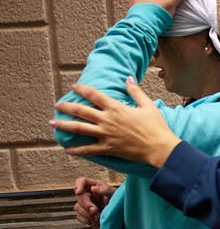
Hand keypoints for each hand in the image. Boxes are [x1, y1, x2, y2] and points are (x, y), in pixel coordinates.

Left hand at [51, 78, 180, 167]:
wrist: (159, 147)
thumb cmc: (156, 126)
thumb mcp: (148, 105)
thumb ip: (135, 91)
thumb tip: (128, 78)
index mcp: (116, 108)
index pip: (94, 95)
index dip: (82, 89)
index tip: (73, 87)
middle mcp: (107, 120)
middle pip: (81, 111)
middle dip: (66, 107)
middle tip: (56, 105)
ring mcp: (106, 135)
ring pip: (79, 129)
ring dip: (64, 125)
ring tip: (52, 123)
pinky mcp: (108, 148)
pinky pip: (88, 149)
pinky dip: (77, 150)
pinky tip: (67, 150)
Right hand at [73, 177, 115, 227]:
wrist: (121, 216)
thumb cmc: (118, 201)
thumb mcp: (114, 193)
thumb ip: (104, 190)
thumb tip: (93, 189)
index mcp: (94, 186)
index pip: (81, 181)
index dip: (78, 186)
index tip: (79, 192)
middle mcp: (87, 194)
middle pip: (79, 197)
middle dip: (86, 204)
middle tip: (95, 210)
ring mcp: (84, 205)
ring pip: (77, 208)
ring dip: (87, 214)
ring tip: (99, 217)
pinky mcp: (84, 215)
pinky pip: (79, 217)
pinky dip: (87, 220)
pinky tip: (95, 221)